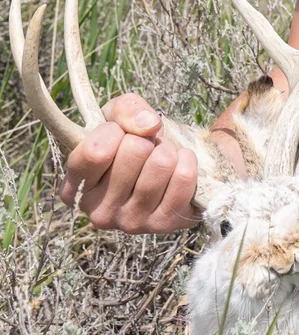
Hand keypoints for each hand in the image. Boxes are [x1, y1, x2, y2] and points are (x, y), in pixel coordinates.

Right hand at [60, 93, 200, 233]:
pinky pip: (184, 176)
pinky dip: (186, 160)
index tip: (119, 133)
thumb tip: (149, 125)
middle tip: (145, 148)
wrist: (164, 168)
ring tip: (160, 157)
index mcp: (76, 188)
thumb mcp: (117, 117)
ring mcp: (131, 222)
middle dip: (146, 139)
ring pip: (162, 162)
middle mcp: (98, 211)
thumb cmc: (131, 141)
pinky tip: (177, 167)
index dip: (115, 129)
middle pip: (135, 150)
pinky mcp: (164, 224)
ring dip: (167, 149)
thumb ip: (125, 109)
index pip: (96, 151)